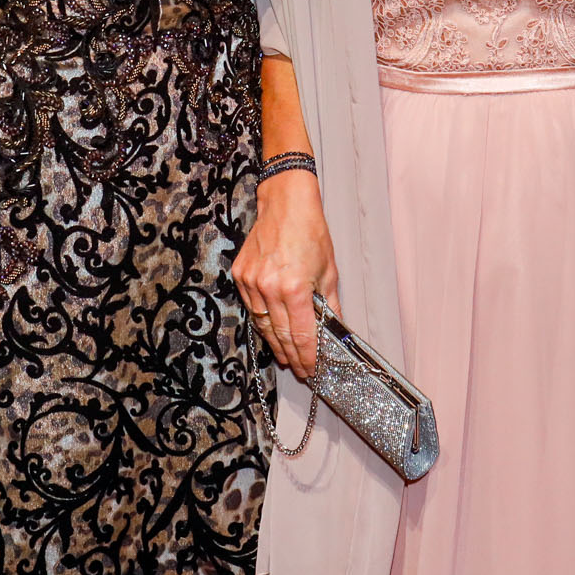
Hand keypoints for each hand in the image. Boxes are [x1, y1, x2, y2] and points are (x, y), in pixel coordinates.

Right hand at [233, 169, 338, 377]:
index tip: (312, 370)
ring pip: (263, 324)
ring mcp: (252, 282)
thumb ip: (330, 305)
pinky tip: (271, 331)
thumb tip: (334, 330)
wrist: (285, 204)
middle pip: (280, 335)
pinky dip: (263, 321)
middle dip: (292, 356)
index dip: (307, 357)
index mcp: (295, 288)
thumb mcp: (329, 270)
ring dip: (275, 344)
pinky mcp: (240, 275)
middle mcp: (270, 288)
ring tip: (285, 357)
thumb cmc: (310, 232)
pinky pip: (252, 307)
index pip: (301, 335)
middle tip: (300, 370)